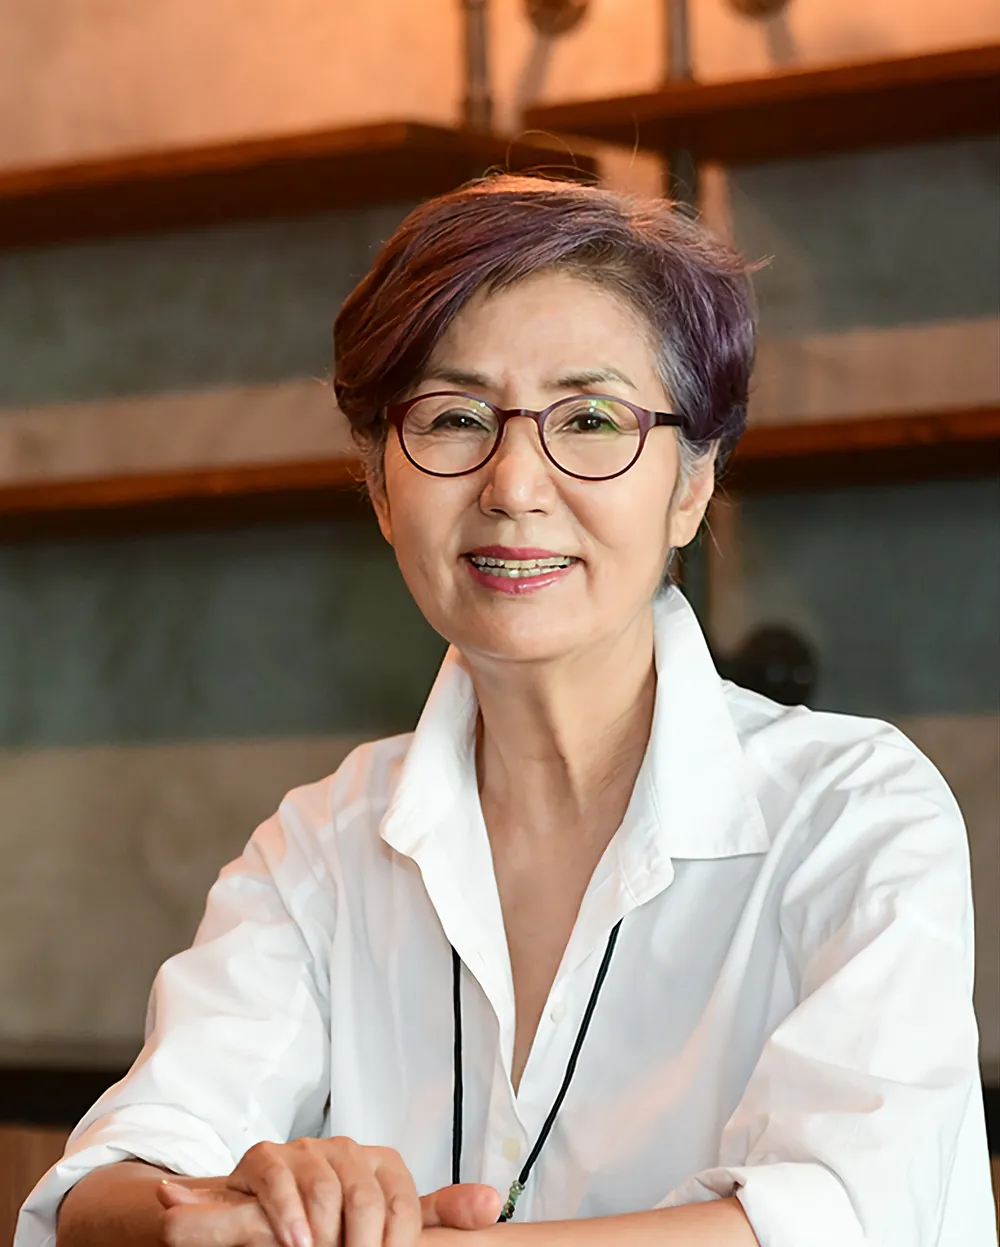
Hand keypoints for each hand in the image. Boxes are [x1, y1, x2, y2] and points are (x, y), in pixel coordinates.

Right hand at [156, 1135, 501, 1246]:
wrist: (257, 1212)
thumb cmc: (331, 1221)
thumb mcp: (388, 1218)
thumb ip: (436, 1214)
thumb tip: (492, 1203)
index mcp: (381, 1164)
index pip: (402, 1202)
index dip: (397, 1241)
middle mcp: (345, 1151)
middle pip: (365, 1197)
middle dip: (362, 1242)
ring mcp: (304, 1152)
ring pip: (324, 1191)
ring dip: (323, 1235)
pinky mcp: (265, 1158)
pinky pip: (282, 1182)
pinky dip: (289, 1217)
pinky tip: (296, 1242)